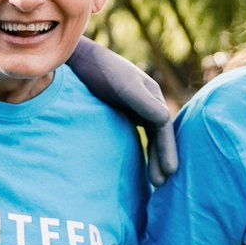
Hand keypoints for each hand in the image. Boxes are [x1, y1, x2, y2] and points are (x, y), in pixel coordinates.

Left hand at [66, 40, 177, 185]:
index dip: (167, 150)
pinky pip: (134, 135)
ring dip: (152, 157)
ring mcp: (133, 108)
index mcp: (152, 95)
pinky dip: (139, 150)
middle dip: (161, 158)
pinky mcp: (119, 113)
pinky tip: (135, 167)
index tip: (168, 173)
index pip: (164, 127)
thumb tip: (165, 121)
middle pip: (158, 135)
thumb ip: (142, 102)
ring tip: (153, 182)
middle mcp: (146, 102)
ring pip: (148, 137)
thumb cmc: (100, 71)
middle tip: (160, 184)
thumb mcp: (123, 86)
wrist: (76, 60)